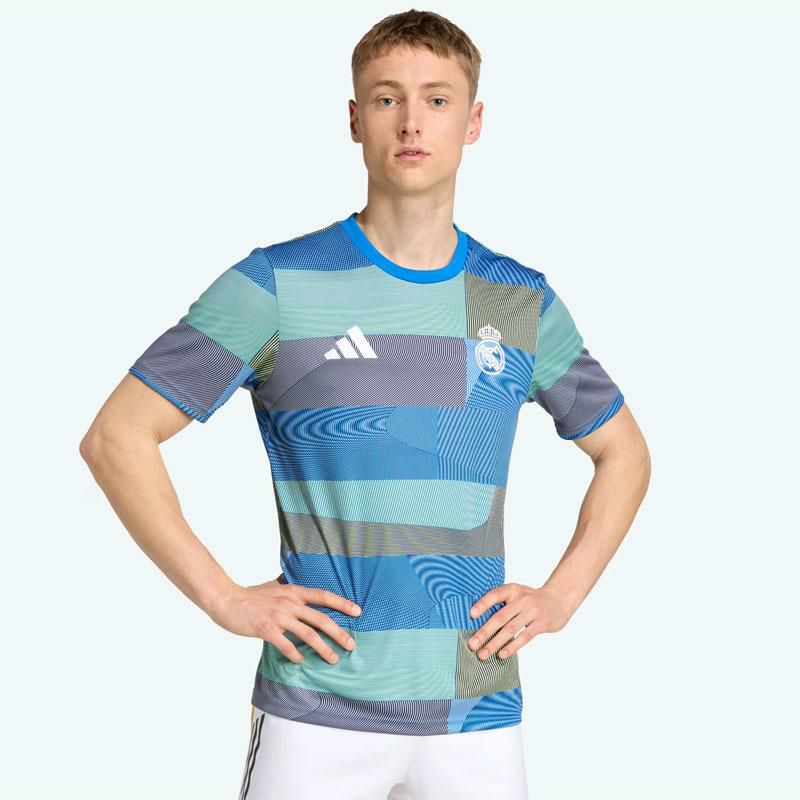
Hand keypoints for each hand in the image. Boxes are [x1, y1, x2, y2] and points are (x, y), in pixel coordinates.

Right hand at [208, 574, 361, 664]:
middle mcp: (289, 603)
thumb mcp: (274, 587)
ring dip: (323, 649)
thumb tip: (302, 593)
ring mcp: (278, 616)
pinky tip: (302, 661)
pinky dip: (296, 654)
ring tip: (333, 659)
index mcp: (293, 591)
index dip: (342, 603)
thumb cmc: (251, 595)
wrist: (227, 600)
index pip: (323, 596)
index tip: (358, 611)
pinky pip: (286, 645)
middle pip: (321, 619)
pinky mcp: (266, 629)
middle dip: (339, 633)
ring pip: (308, 634)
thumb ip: (289, 591)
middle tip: (351, 645)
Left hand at [467, 582, 570, 660]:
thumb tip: (477, 621)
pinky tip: (502, 654)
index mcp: (512, 589)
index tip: (470, 615)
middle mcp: (522, 599)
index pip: (495, 595)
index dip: (482, 604)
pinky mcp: (542, 623)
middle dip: (484, 632)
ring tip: (482, 654)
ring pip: (510, 630)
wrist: (559, 600)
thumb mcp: (517, 594)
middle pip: (500, 617)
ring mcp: (533, 611)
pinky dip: (512, 647)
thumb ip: (502, 604)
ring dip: (494, 644)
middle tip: (471, 645)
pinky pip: (524, 637)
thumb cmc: (531, 600)